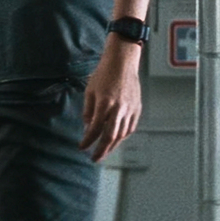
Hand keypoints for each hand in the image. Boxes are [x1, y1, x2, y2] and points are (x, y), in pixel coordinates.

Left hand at [79, 37, 141, 161]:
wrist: (123, 62)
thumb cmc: (104, 74)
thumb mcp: (90, 91)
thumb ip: (88, 110)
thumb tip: (88, 128)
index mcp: (104, 103)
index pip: (95, 129)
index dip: (88, 141)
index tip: (82, 147)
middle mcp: (119, 108)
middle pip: (110, 136)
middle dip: (102, 150)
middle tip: (94, 158)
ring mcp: (130, 109)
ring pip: (122, 134)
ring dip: (112, 146)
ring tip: (104, 151)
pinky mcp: (137, 108)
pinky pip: (130, 128)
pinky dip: (123, 136)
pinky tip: (116, 140)